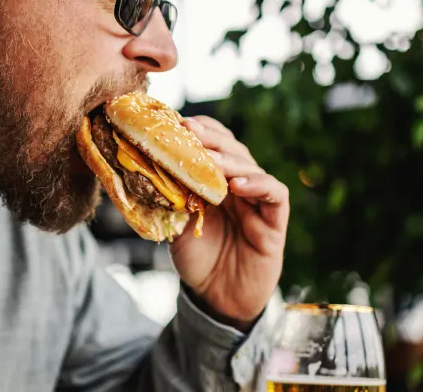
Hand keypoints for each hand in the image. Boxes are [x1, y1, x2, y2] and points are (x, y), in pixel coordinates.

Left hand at [170, 116, 288, 331]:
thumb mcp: (177, 225)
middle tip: (189, 131)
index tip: (176, 124)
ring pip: (252, 167)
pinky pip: (274, 195)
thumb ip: (172, 198)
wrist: (216, 299)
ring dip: (231, 160)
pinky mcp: (275, 222)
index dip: (199, 132)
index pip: (214, 144)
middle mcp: (240, 185)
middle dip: (211, 139)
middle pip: (233, 149)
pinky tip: (238, 184)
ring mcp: (258, 201)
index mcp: (217, 180)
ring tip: (210, 158)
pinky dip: (259, 185)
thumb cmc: (198, 260)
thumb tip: (147, 168)